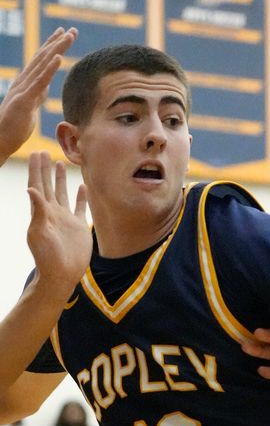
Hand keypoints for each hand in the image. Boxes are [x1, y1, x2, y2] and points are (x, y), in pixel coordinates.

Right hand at [0, 27, 76, 162]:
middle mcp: (23, 82)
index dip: (53, 46)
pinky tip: (58, 58)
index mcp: (26, 84)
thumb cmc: (13, 127)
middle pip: (43, 58)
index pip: (42, 61)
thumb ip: (37, 95)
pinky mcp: (24, 100)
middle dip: (58, 42)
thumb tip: (45, 86)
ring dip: (56, 49)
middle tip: (72, 29)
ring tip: (68, 36)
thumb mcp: (30, 107)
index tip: (65, 34)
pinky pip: (39, 82)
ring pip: (42, 65)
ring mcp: (23, 89)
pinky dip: (49, 69)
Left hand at [27, 151, 90, 299]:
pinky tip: (82, 186)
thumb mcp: (39, 233)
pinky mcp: (78, 226)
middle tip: (43, 152)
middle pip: (48, 185)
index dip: (36, 170)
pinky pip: (79, 206)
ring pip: (62, 193)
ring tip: (60, 163)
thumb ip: (38, 211)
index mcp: (41, 212)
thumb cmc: (47, 256)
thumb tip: (31, 188)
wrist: (62, 274)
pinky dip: (80, 196)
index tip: (36, 153)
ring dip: (60, 179)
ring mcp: (65, 218)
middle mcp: (52, 212)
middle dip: (45, 169)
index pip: (37, 185)